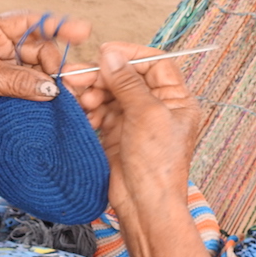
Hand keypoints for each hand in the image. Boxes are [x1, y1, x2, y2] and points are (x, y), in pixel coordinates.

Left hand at [0, 12, 91, 140]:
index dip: (57, 25)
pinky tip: (56, 102)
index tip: (82, 31)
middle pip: (38, 49)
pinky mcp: (5, 88)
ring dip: (52, 81)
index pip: (30, 22)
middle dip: (54, 63)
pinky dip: (43, 94)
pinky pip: (31, 87)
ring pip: (38, 70)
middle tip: (65, 81)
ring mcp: (2, 67)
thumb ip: (15, 80)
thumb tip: (50, 88)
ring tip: (67, 94)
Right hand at [78, 42, 200, 215]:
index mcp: (176, 99)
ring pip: (109, 94)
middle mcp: (156, 107)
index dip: (130, 55)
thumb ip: (127, 82)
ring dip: (93, 94)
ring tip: (83, 101)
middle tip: (79, 76)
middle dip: (103, 76)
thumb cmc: (157, 165)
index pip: (154, 63)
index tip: (105, 52)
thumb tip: (110, 55)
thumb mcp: (146, 114)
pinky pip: (99, 113)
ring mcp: (135, 121)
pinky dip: (89, 111)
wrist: (143, 204)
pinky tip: (82, 114)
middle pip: (126, 78)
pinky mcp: (115, 135)